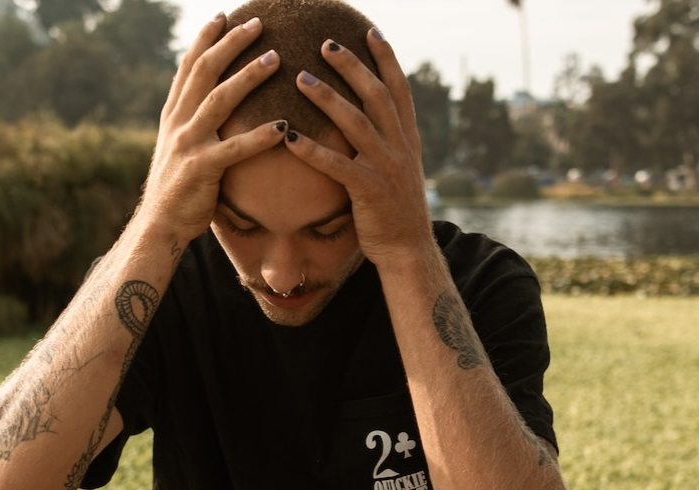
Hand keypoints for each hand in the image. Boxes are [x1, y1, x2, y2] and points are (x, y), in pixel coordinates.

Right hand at [135, 15, 288, 246]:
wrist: (160, 226)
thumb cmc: (178, 190)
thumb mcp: (180, 149)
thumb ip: (196, 126)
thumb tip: (218, 109)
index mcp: (173, 115)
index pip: (188, 67)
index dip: (205, 39)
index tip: (223, 16)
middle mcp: (177, 123)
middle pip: (204, 72)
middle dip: (230, 44)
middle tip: (258, 24)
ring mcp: (188, 144)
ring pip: (219, 100)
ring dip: (248, 77)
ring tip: (275, 59)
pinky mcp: (201, 169)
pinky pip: (235, 149)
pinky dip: (259, 136)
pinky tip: (284, 126)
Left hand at [283, 30, 436, 267]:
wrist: (408, 249)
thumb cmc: (396, 209)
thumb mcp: (399, 168)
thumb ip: (386, 141)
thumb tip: (369, 118)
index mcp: (407, 139)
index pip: (399, 89)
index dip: (386, 59)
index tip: (370, 32)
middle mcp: (400, 147)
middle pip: (376, 95)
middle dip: (352, 67)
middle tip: (326, 44)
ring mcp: (386, 167)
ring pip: (356, 123)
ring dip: (327, 98)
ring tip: (299, 78)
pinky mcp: (369, 191)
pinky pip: (337, 165)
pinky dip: (313, 150)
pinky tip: (290, 137)